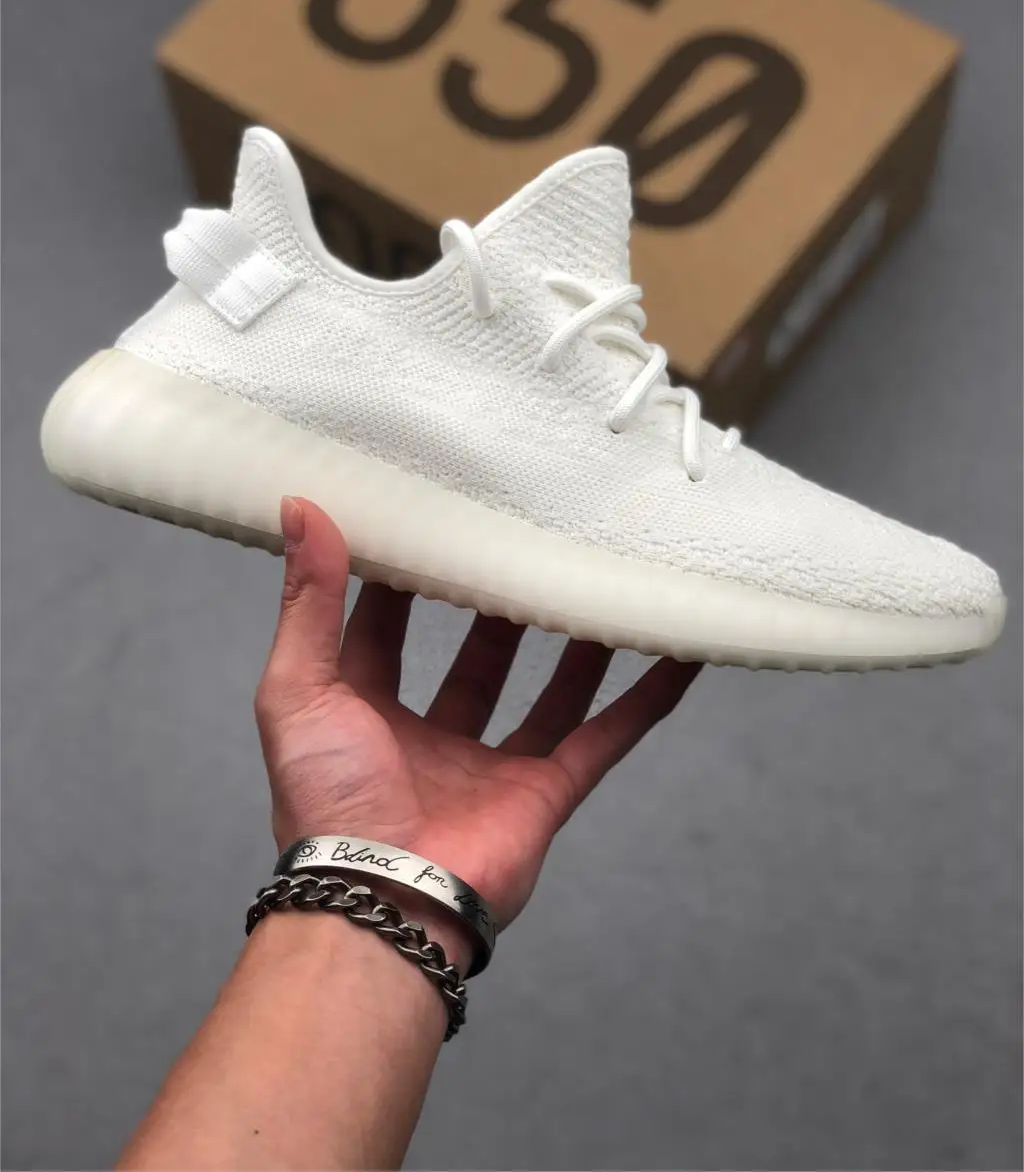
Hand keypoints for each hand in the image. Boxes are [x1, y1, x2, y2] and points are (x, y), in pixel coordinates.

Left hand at [254, 497, 700, 967]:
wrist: (382, 902)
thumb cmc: (328, 801)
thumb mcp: (298, 687)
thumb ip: (307, 601)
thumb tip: (300, 506)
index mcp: (365, 713)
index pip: (385, 628)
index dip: (403, 577)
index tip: (427, 521)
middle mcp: (430, 740)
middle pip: (476, 659)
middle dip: (495, 606)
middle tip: (521, 545)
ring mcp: (492, 768)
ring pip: (546, 693)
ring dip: (573, 644)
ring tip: (595, 586)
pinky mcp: (545, 793)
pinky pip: (605, 738)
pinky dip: (644, 700)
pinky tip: (676, 657)